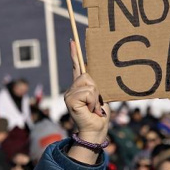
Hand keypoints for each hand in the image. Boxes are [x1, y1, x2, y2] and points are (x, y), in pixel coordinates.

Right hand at [64, 40, 109, 163]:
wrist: (96, 129)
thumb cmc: (100, 113)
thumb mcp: (99, 95)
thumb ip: (95, 83)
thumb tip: (93, 72)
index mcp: (80, 86)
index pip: (76, 66)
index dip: (74, 53)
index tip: (73, 40)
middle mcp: (72, 88)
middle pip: (87, 74)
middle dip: (96, 88)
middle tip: (96, 102)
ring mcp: (69, 94)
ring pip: (89, 83)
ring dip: (96, 96)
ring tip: (93, 107)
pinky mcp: (70, 99)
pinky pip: (88, 92)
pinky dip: (93, 101)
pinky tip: (90, 109)